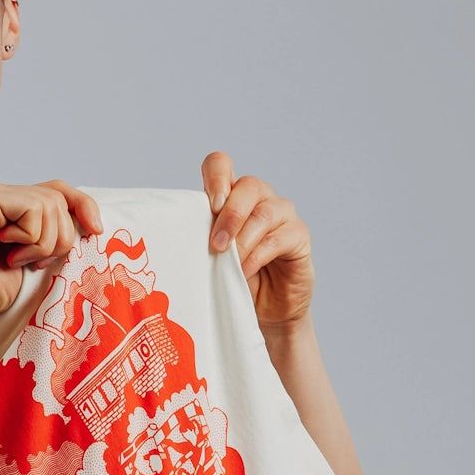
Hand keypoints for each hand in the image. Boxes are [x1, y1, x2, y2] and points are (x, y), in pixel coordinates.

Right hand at [0, 178, 101, 327]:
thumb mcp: (33, 260)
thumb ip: (52, 235)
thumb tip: (89, 223)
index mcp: (6, 205)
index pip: (57, 190)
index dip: (83, 206)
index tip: (96, 230)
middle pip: (58, 198)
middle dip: (59, 238)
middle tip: (30, 262)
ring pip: (50, 204)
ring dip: (42, 243)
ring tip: (14, 259)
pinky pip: (32, 208)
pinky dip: (29, 238)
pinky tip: (5, 251)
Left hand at [201, 151, 314, 329]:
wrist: (263, 310)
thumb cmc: (231, 280)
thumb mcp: (208, 256)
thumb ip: (199, 238)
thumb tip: (175, 236)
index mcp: (231, 196)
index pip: (221, 165)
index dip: (216, 177)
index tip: (211, 206)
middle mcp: (259, 198)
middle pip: (248, 185)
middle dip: (230, 216)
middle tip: (216, 246)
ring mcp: (283, 215)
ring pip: (265, 212)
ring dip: (243, 239)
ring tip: (228, 262)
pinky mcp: (299, 237)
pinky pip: (281, 237)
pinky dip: (259, 255)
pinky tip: (245, 271)